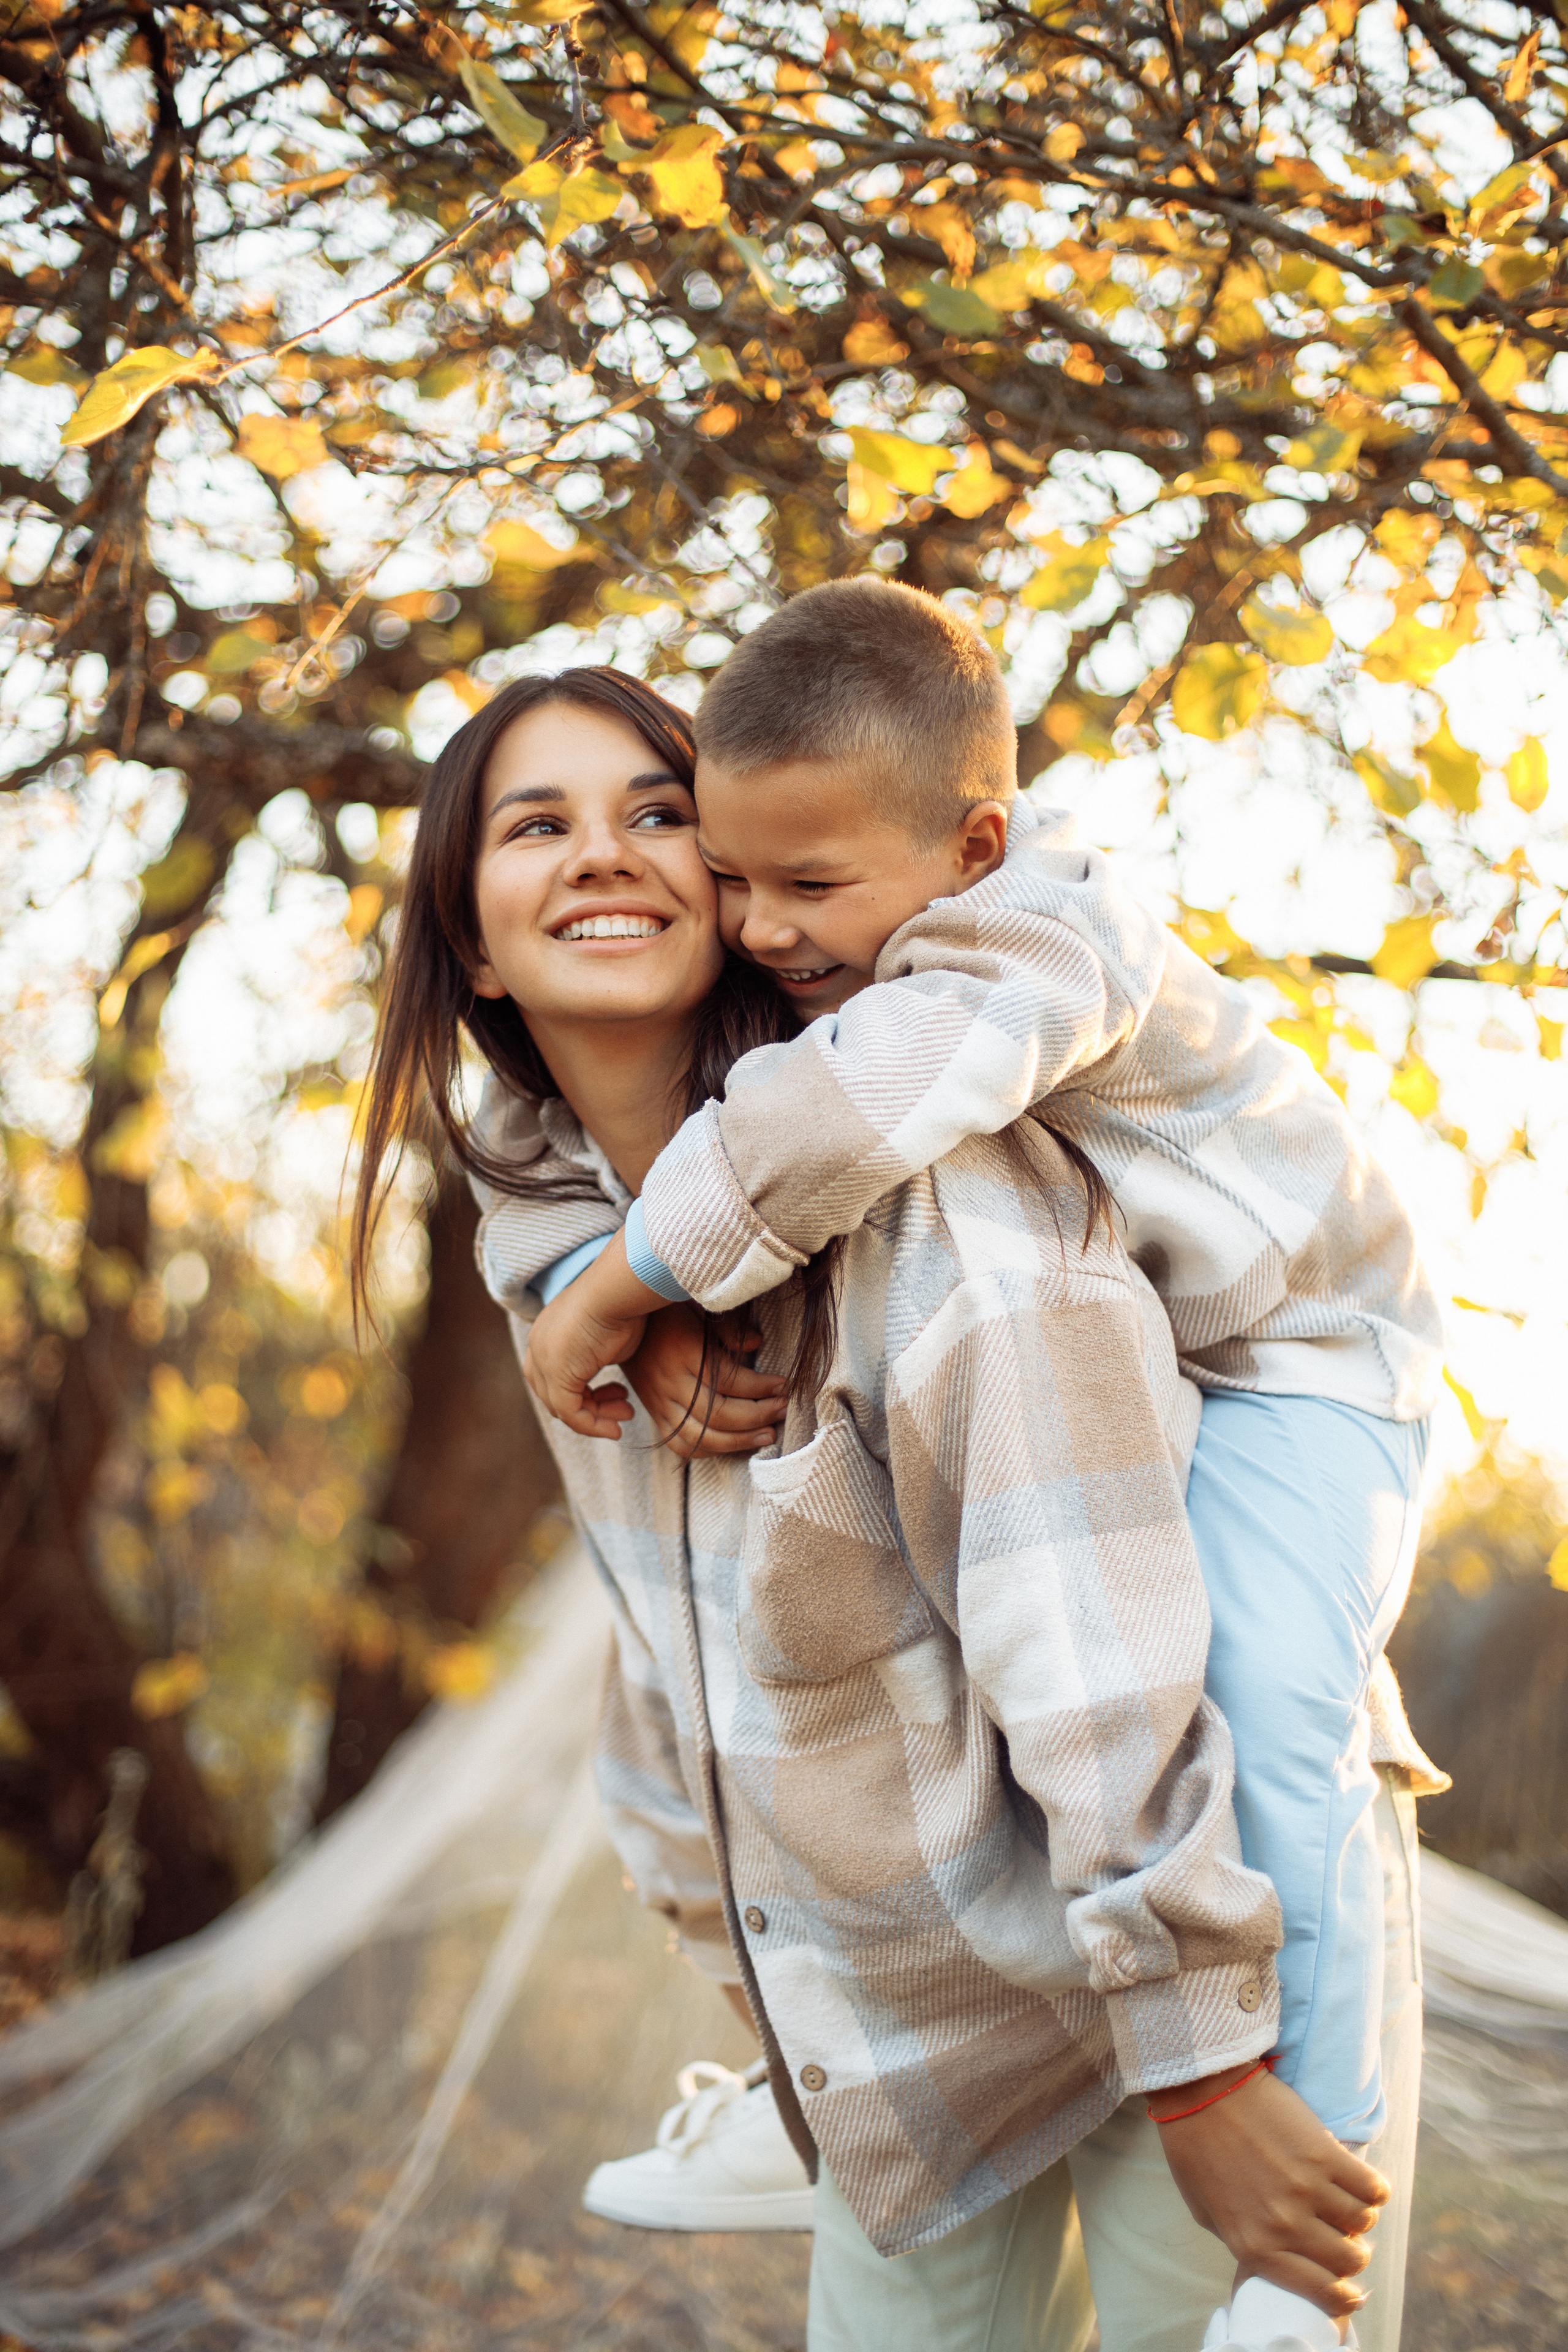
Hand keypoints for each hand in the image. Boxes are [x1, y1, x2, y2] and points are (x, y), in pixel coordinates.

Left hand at [523, 1231, 667, 1438]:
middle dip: (590, 1406)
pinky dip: (592, 1425)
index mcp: (546, 1333)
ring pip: (562, 1407)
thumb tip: (608, 1378)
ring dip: (595, 1418)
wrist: (618, 1289)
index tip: (619, 1393)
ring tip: (626, 1415)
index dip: (585, 1394)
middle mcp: (538, 1347)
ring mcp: (543, 1360)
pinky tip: (616, 1428)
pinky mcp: (556, 1373)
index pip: (554, 1378)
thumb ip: (598, 1360)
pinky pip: (570, 1412)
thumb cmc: (622, 1305)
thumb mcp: (607, 1338)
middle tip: (624, 1408)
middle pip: (554, 1395)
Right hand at [624, 1305, 786, 1458]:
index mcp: (684, 1351)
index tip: (784, 1385)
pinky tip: (732, 1444)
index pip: (728, 1379)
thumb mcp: (696, 1307)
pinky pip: (680, 1444)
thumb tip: (756, 1343)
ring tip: (767, 1435)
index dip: (760, 1387)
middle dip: (756, 1417)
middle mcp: (670, 1381)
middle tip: (782, 1412)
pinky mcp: (654, 1414)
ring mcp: (660, 1402)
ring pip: (700, 1437)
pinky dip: (708, 1451)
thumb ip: (726, 1327)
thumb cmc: (666, 1312)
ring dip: (738, 1442)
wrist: (616, 1322)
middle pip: (718, 1414)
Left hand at [1151, 2063, 1388, 2326]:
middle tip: (1344, 2238)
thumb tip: (1281, 2264)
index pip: (1320, 2292)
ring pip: (1363, 2223)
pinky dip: (1374, 2190)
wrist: (1198, 2089)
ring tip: (1347, 2204)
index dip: (1343, 2297)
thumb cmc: (1196, 2150)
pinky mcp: (1323, 2153)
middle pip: (1349, 2260)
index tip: (1350, 2291)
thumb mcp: (1207, 2213)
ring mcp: (1306, 2188)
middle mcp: (1284, 2224)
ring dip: (1360, 2218)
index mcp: (1253, 2246)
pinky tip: (1362, 2183)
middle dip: (1353, 2255)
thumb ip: (1245, 2245)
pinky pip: (1373, 2189)